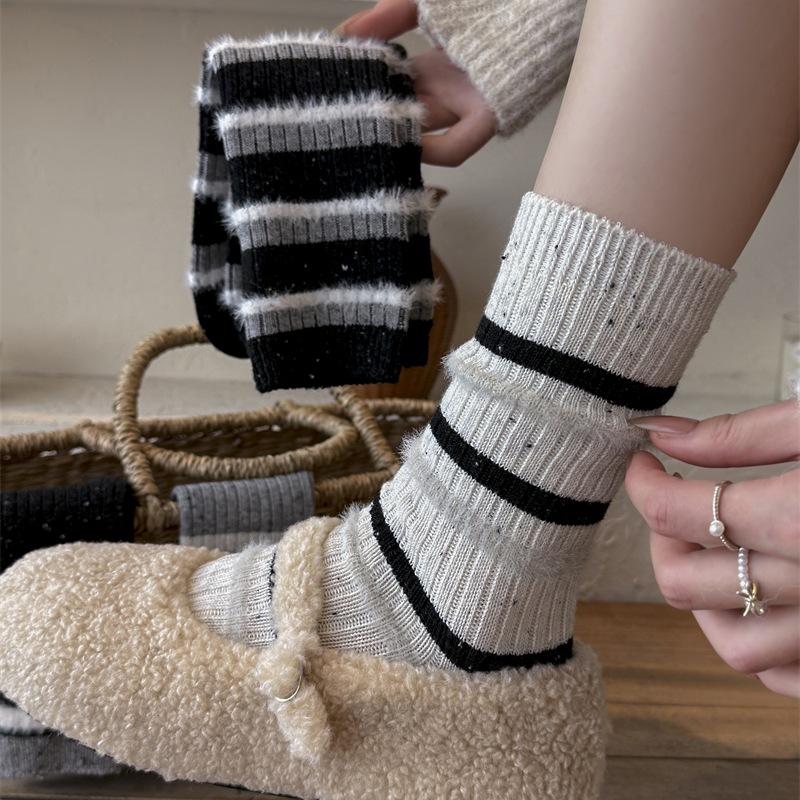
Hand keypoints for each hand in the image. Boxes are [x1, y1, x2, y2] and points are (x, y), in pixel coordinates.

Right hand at [336, 0, 496, 165]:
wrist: (544, 0)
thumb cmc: (490, 0)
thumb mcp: (429, 1)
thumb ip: (389, 13)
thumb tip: (344, 35)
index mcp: (429, 65)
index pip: (386, 86)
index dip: (361, 86)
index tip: (334, 85)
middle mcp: (443, 90)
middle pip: (400, 114)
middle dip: (372, 120)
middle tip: (340, 122)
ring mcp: (463, 104)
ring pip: (422, 135)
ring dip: (398, 137)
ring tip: (369, 136)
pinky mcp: (488, 115)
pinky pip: (455, 146)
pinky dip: (432, 150)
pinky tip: (412, 143)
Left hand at [625, 400, 799, 697]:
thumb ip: (741, 434)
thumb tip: (661, 434)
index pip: (677, 513)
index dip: (641, 484)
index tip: (640, 465)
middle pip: (686, 585)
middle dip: (663, 540)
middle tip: (677, 506)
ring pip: (732, 646)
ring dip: (705, 599)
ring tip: (722, 554)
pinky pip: (783, 679)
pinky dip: (760, 645)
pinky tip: (764, 599)